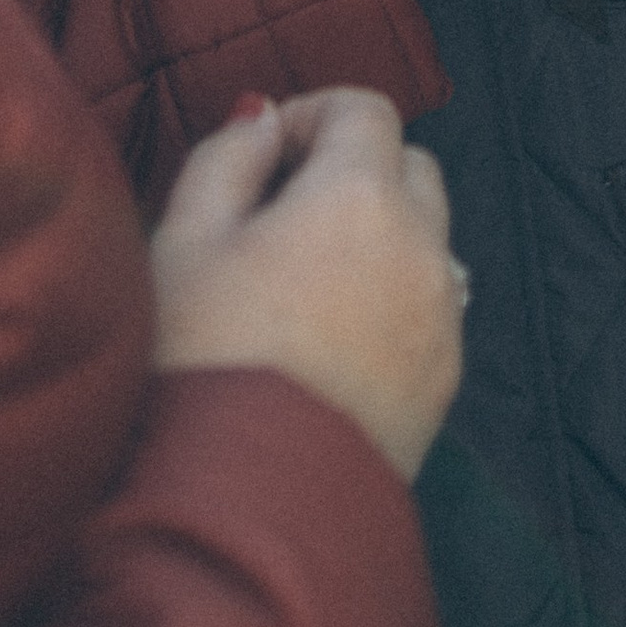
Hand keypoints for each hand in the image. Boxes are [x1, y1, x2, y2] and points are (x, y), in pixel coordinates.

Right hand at [151, 88, 463, 481]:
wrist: (242, 517)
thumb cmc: (199, 368)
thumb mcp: (182, 243)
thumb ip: (226, 158)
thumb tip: (262, 119)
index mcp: (361, 197)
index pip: (365, 109)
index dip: (312, 115)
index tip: (264, 154)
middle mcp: (422, 249)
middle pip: (410, 170)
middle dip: (356, 171)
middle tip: (281, 216)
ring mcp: (442, 322)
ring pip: (426, 243)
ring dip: (379, 240)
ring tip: (301, 288)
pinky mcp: (443, 387)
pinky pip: (429, 312)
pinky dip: (392, 303)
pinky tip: (326, 346)